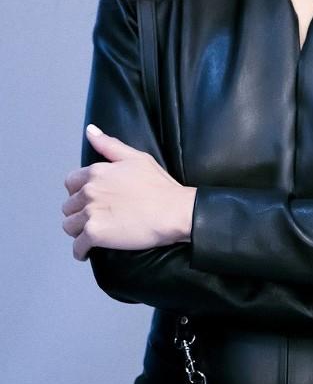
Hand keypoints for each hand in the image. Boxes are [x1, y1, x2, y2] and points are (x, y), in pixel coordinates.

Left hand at [62, 124, 196, 261]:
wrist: (173, 211)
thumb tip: (90, 131)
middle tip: (96, 217)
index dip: (79, 192)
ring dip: (78, 231)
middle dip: (79, 212)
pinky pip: (77, 247)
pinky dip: (81, 251)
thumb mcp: (137, 157)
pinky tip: (88, 252)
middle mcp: (89, 191)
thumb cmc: (160, 185)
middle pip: (68, 206)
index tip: (91, 199)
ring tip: (93, 234)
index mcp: (96, 172)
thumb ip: (109, 145)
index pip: (70, 183)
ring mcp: (90, 212)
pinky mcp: (95, 233)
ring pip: (69, 226)